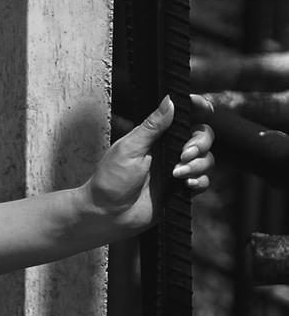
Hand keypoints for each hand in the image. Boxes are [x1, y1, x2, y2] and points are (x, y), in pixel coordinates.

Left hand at [85, 95, 214, 236]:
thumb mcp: (129, 148)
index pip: (183, 116)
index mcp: (156, 135)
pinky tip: (186, 184)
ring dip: (198, 164)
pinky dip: (200, 180)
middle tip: (184, 154)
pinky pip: (203, 180)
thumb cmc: (111, 179)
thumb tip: (169, 100)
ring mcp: (177, 169)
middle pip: (202, 135)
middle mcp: (169, 150)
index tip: (205, 108)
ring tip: (177, 174)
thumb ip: (152, 126)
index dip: (197, 108)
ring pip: (207, 158)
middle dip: (200, 143)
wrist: (108, 215)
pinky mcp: (181, 189)